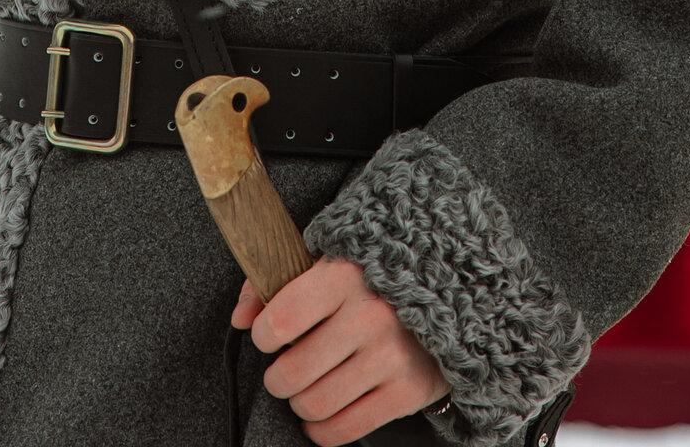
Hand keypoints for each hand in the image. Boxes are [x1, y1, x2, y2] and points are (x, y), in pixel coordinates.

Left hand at [231, 257, 447, 444]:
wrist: (450, 289)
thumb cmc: (373, 274)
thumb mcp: (327, 258)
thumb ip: (275, 281)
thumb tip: (240, 319)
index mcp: (345, 274)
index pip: (280, 320)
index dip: (263, 335)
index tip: (269, 335)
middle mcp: (370, 316)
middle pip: (293, 373)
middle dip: (278, 378)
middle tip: (284, 371)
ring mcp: (391, 356)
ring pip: (315, 405)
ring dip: (299, 404)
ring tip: (304, 389)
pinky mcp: (409, 391)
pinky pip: (346, 429)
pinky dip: (322, 430)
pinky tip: (321, 415)